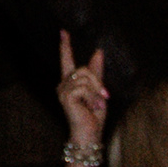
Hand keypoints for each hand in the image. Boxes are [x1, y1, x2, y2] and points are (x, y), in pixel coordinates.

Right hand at [56, 31, 108, 151]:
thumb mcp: (98, 91)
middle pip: (83, 69)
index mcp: (71, 83)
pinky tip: (92, 106)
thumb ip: (97, 73)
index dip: (65, 46)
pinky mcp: (65, 96)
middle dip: (98, 81)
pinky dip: (92, 96)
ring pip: (85, 77)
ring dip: (96, 91)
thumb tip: (98, 51)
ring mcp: (62, 90)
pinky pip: (83, 87)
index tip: (63, 32)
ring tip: (97, 104)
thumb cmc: (94, 116)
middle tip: (105, 96)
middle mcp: (63, 84)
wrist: (90, 134)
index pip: (67, 60)